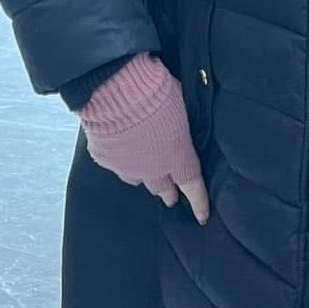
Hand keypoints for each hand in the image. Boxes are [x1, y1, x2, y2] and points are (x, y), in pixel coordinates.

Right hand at [80, 54, 209, 223]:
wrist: (117, 90)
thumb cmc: (157, 92)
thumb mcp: (181, 108)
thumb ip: (181, 127)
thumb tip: (181, 124)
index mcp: (177, 156)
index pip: (193, 187)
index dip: (199, 203)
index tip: (202, 217)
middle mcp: (152, 168)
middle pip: (164, 189)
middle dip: (169, 192)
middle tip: (171, 196)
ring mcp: (127, 166)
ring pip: (138, 179)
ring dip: (145, 175)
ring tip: (146, 170)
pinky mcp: (106, 158)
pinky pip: (115, 163)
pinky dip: (121, 158)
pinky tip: (121, 148)